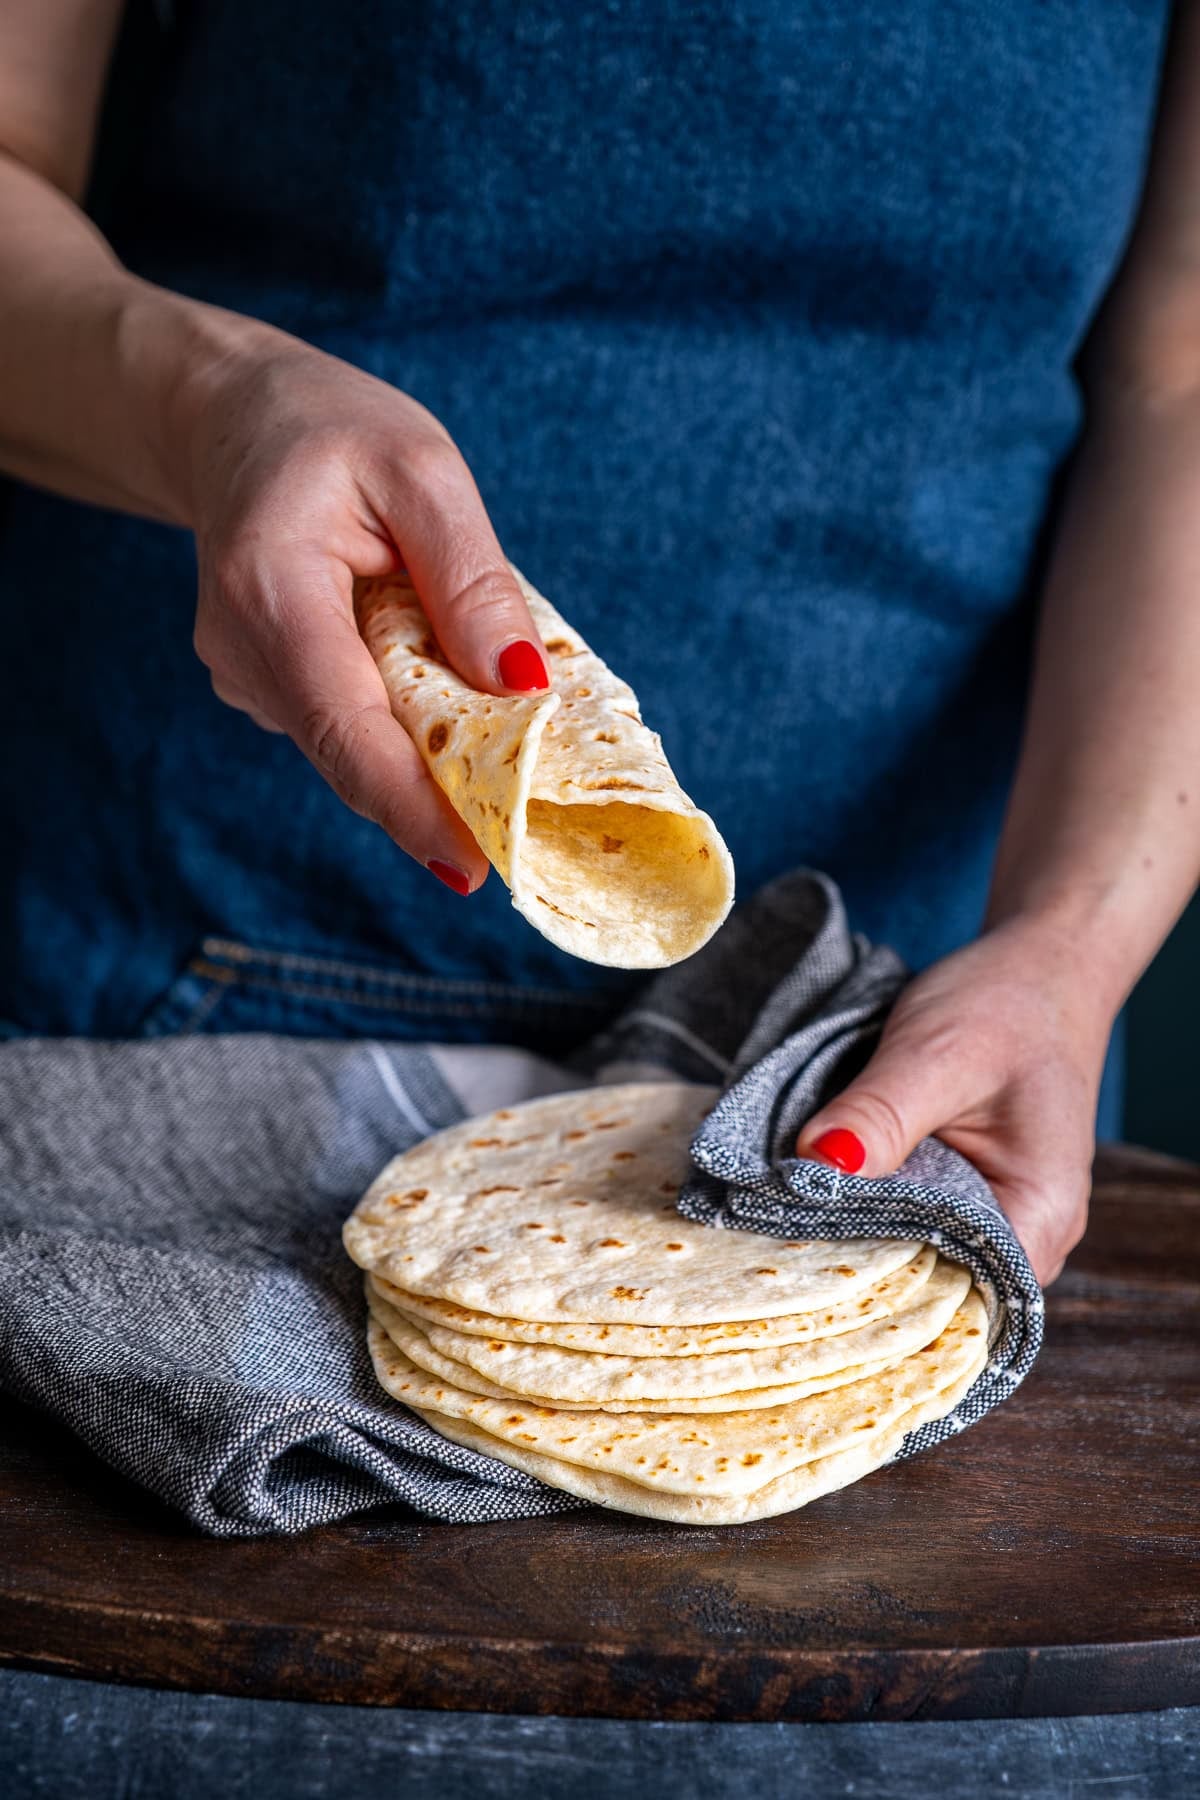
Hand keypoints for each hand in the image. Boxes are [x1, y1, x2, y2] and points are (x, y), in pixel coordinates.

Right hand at [182, 334, 550, 892]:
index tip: (472, 865)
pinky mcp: (268, 689)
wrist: (235, 421)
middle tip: (532, 822)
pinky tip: (437, 677)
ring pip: (357, 748)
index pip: (345, 728)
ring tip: (493, 714)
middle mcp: (243, 652)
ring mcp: (247, 679)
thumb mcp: (423, 469)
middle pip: (354, 757)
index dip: (410, 807)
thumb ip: (472, 575)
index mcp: (273, 591)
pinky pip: (353, 726)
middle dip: (442, 796)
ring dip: (433, 749)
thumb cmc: (330, 430)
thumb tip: (523, 685)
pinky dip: (408, 721)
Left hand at [795, 919, 1114, 1284]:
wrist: (1040, 966)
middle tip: (771, 1236)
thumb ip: (880, 1115)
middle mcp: (1027, 1235)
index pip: (955, 1295)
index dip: (875, 1284)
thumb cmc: (1008, 1004)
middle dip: (853, 1263)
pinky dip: (864, 1208)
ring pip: (912, 1253)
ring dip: (853, 1234)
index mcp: (1040, 1216)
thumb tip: (814, 1165)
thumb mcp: (937, 1054)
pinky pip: (908, 1222)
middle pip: (929, 1285)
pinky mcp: (962, 1195)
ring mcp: (994, 1218)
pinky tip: (815, 1194)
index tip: (799, 1257)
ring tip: (783, 1218)